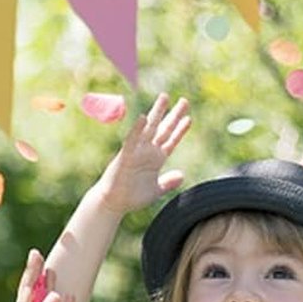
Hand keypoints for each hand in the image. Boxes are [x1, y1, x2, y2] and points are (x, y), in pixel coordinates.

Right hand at [95, 93, 190, 215]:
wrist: (113, 204)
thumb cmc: (131, 198)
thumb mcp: (156, 190)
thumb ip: (168, 182)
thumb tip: (182, 175)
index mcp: (155, 160)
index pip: (170, 140)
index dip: (180, 130)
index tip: (189, 118)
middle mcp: (147, 152)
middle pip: (163, 129)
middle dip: (174, 115)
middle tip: (184, 101)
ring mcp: (137, 152)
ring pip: (149, 129)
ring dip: (157, 113)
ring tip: (165, 97)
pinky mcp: (126, 156)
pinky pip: (132, 141)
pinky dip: (137, 129)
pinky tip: (143, 118)